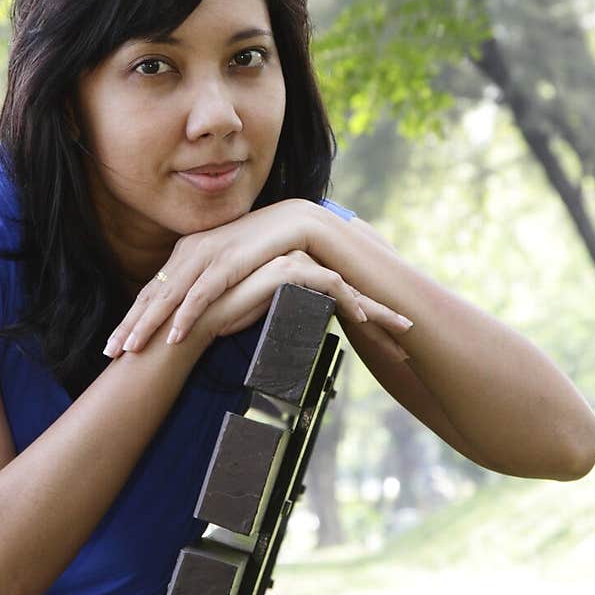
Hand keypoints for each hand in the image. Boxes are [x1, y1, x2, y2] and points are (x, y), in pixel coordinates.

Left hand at [104, 200, 318, 356]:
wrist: (290, 223)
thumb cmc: (260, 249)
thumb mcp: (225, 268)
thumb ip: (205, 286)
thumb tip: (192, 314)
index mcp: (185, 255)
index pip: (151, 292)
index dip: (130, 318)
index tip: (114, 343)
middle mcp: (189, 253)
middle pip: (152, 295)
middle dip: (128, 325)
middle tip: (110, 351)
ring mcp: (206, 256)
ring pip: (169, 296)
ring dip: (148, 324)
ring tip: (132, 347)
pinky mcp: (227, 262)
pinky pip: (201, 293)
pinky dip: (186, 315)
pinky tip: (174, 335)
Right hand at [182, 251, 412, 358]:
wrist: (188, 322)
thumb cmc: (215, 324)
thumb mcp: (255, 316)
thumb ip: (278, 313)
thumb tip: (304, 330)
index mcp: (288, 270)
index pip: (335, 288)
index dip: (363, 311)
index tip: (385, 335)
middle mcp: (294, 259)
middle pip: (349, 283)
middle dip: (381, 311)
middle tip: (407, 331)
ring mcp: (291, 260)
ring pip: (347, 283)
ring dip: (376, 310)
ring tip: (401, 332)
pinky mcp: (287, 268)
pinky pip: (331, 284)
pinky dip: (350, 303)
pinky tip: (364, 321)